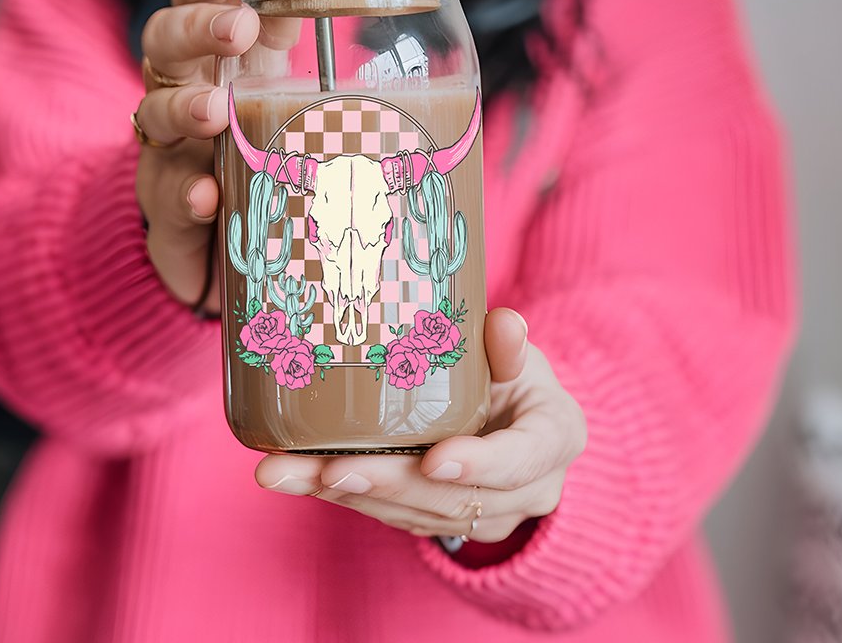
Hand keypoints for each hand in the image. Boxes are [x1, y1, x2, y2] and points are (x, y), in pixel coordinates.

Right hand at [134, 0, 296, 306]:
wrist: (215, 232)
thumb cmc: (258, 143)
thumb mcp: (282, 91)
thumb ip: (301, 53)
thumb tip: (367, 6)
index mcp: (217, 51)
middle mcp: (183, 87)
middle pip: (166, 37)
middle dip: (199, 26)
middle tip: (238, 30)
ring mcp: (169, 146)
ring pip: (156, 110)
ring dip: (185, 106)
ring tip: (214, 112)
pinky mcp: (165, 202)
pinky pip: (165, 194)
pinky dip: (184, 194)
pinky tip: (205, 196)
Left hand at [255, 308, 586, 542]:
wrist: (519, 418)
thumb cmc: (516, 374)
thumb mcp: (521, 351)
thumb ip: (509, 345)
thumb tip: (504, 322)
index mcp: (553, 442)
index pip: (519, 460)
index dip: (478, 465)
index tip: (435, 461)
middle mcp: (525, 491)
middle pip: (453, 499)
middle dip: (386, 484)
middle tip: (329, 470)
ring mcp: (483, 515)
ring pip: (412, 514)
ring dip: (348, 494)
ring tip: (288, 474)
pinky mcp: (439, 519)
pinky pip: (390, 514)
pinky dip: (342, 495)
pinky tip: (296, 477)